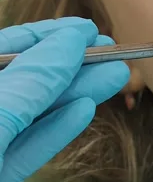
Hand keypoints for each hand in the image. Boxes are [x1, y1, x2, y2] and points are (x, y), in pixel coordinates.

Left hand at [0, 18, 129, 181]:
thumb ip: (32, 79)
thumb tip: (71, 42)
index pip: (9, 48)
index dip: (50, 36)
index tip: (89, 31)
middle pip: (25, 80)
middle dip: (71, 67)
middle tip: (114, 57)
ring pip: (30, 115)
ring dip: (74, 95)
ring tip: (113, 80)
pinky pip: (25, 151)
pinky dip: (55, 132)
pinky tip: (84, 111)